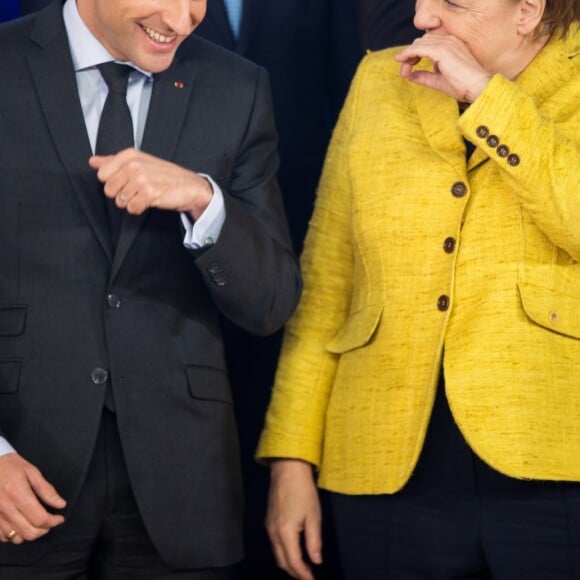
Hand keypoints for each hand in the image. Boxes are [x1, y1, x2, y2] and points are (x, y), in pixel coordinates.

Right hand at [0, 453, 65, 543]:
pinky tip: (21, 525)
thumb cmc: (10, 465)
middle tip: (50, 522)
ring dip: (29, 534)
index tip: (60, 518)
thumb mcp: (31, 472)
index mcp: (19, 495)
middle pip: (29, 533)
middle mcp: (6, 509)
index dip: (53, 521)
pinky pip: (3, 537)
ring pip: (16, 538)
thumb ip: (46, 490)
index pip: (40, 519)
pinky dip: (14, 535)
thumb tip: (61, 504)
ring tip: (36, 523)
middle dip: (44, 530)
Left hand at [89, 148, 212, 219]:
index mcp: (129, 155)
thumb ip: (113, 162)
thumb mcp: (138, 162)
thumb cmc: (164, 175)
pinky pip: (132, 208)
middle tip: (137, 191)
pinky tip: (148, 202)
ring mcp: (141, 179)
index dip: (113, 182)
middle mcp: (134, 165)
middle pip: (109, 190)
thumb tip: (93, 161)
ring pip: (120, 201)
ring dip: (132, 202)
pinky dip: (139, 209)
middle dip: (121, 194)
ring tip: (144, 196)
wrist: (189, 186)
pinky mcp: (149, 194)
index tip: (127, 181)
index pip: (102, 174)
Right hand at [266, 459, 321, 579]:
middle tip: (308, 576)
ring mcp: (268, 526)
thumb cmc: (303, 491)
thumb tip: (316, 561)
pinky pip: (274, 544)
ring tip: (303, 567)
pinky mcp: (268, 520)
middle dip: (295, 573)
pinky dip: (284, 552)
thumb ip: (314, 541)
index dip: (304, 575)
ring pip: (277, 554)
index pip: (294, 562)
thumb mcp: (313, 516)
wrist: (287, 470)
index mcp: (285, 533)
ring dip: (289, 563)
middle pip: (282, 562)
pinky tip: (294, 550)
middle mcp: (273, 533)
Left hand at [395, 33, 491, 102]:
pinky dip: (408, 54)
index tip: (408, 69)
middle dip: (409, 55)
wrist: (477, 87)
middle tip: (404, 72)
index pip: (428, 43)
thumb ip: (425, 77)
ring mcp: (446, 43)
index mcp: (451, 45)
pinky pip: (419, 48)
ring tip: (403, 70)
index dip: (415, 54)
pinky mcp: (441, 50)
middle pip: (421, 41)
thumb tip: (411, 76)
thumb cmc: (463, 86)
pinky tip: (402, 61)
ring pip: (418, 44)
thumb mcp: (439, 81)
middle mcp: (449, 41)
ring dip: (407, 56)